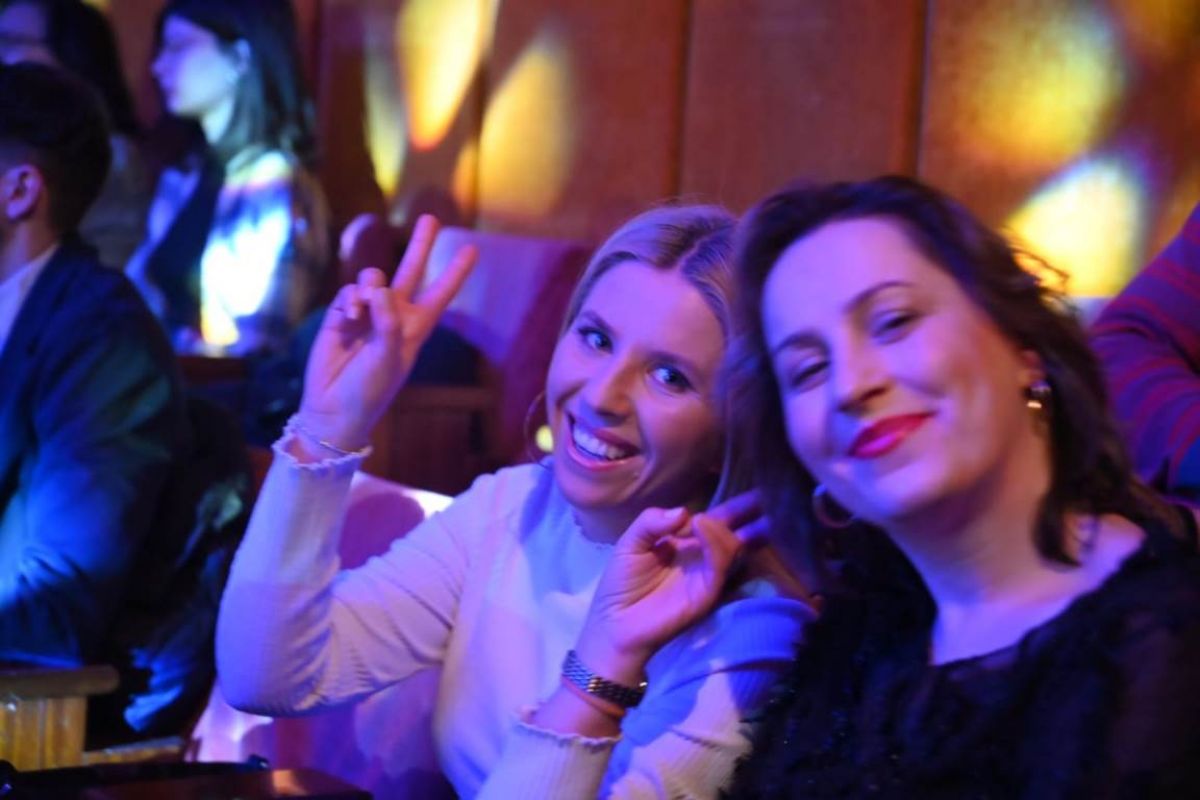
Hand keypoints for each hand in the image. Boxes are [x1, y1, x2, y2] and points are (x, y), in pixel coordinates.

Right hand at [297, 215, 476, 448]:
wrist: (333, 408)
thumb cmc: (369, 390)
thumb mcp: (389, 359)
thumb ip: (388, 323)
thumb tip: (378, 290)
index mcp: (415, 329)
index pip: (440, 295)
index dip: (455, 272)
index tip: (472, 249)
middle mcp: (393, 316)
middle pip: (411, 272)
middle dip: (421, 246)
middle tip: (431, 218)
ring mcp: (367, 314)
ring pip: (374, 278)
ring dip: (371, 285)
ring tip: (365, 306)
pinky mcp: (341, 315)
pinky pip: (349, 292)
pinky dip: (351, 298)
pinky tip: (350, 314)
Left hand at [574, 492, 767, 683]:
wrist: (614, 622)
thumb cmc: (621, 582)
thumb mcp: (631, 542)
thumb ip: (652, 521)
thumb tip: (685, 511)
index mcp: (689, 541)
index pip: (719, 519)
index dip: (736, 505)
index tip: (756, 489)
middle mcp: (704, 556)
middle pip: (736, 532)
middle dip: (752, 514)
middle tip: (767, 497)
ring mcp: (708, 575)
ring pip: (731, 547)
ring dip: (721, 529)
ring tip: (701, 522)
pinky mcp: (707, 593)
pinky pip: (719, 566)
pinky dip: (714, 544)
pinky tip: (701, 528)